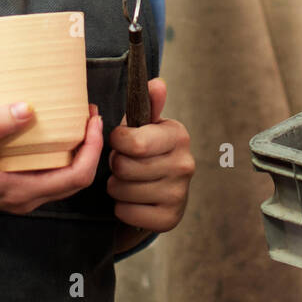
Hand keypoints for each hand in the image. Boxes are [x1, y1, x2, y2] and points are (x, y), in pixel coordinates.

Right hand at [0, 102, 103, 213]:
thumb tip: (27, 109)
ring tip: (77, 117)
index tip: (93, 120)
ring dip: (76, 149)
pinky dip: (60, 153)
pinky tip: (53, 129)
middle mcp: (23, 198)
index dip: (92, 150)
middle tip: (89, 113)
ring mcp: (18, 194)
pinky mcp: (11, 186)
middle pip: (75, 179)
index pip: (75, 177)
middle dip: (90, 147)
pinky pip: (47, 173)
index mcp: (17, 192)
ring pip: (63, 177)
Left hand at [105, 78, 193, 233]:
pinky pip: (126, 212)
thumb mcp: (145, 126)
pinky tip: (133, 200)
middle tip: (124, 164)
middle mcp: (185, 164)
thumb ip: (149, 104)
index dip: (117, 142)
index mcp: (178, 136)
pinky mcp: (169, 219)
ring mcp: (179, 194)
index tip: (120, 141)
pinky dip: (122, 208)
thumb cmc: (146, 152)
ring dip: (117, 187)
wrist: (158, 192)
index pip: (133, 143)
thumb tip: (157, 83)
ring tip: (128, 181)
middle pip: (124, 167)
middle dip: (116, 166)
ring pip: (122, 191)